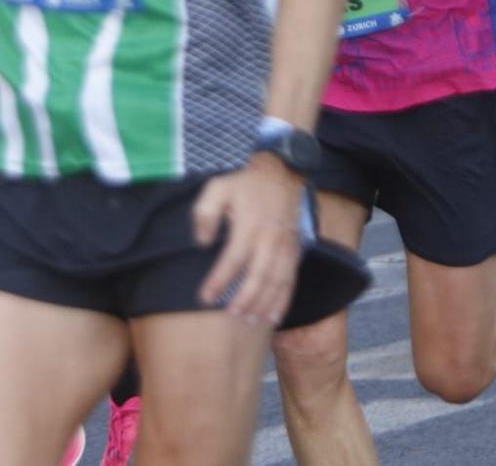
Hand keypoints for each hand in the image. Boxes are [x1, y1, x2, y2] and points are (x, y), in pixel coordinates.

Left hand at [193, 156, 303, 323]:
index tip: (204, 297)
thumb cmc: (243, 185)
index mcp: (250, 224)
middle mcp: (270, 238)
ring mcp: (285, 246)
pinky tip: (273, 317)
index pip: (234, 258)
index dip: (219, 280)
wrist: (280, 175)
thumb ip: (205, 213)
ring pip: (277, 282)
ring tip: (249, 320)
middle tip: (230, 315)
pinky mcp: (294, 252)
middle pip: (259, 275)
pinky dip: (283, 301)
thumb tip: (201, 243)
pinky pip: (291, 281)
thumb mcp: (217, 188)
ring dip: (264, 304)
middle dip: (245, 298)